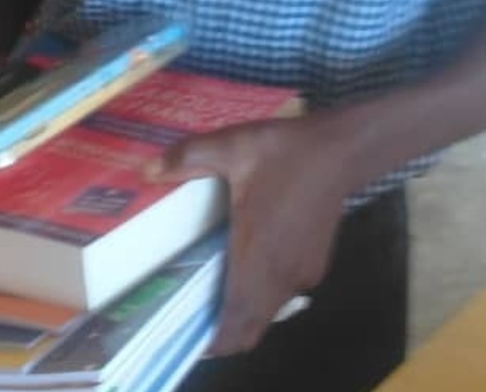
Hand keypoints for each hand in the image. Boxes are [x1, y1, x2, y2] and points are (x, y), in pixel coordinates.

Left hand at [146, 114, 353, 356]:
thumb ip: (187, 157)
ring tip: (213, 293)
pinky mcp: (315, 264)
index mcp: (257, 253)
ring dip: (243, 314)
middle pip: (251, 327)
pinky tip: (246, 267)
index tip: (189, 340)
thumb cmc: (284, 152)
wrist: (339, 150)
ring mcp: (302, 272)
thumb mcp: (231, 145)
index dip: (215, 341)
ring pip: (267, 312)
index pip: (237, 320)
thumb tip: (146, 170)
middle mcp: (281, 273)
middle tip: (193, 316)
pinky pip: (283, 294)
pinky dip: (262, 296)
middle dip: (224, 332)